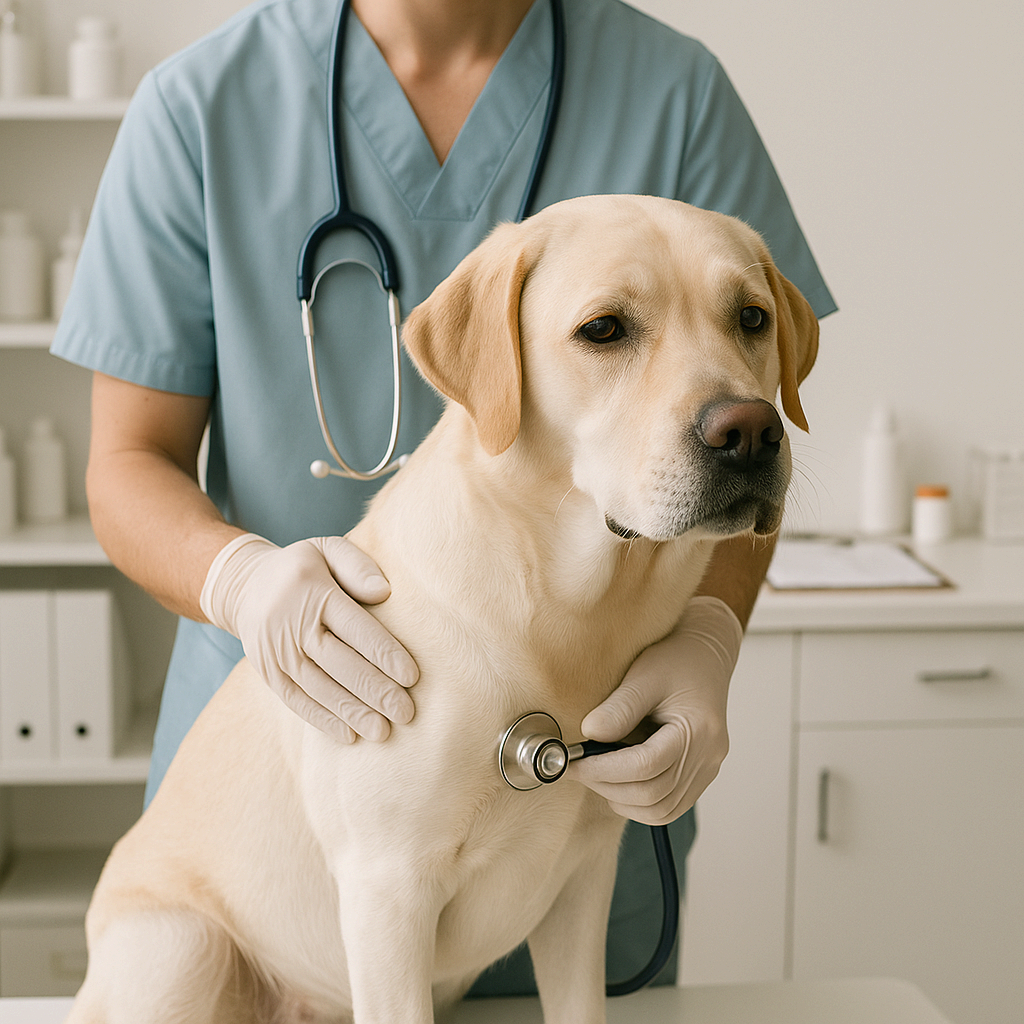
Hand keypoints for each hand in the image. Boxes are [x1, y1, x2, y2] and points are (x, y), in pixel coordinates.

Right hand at [200, 533, 418, 742]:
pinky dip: (322, 720)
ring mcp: (276, 653)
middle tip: (406, 713)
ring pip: (318, 688)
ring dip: (352, 712)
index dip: (383, 654)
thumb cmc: (304, 567)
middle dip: (374, 691)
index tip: (411, 677)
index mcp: (312, 592)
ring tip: (383, 731)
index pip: (355, 628)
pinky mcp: (268, 673)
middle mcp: (291, 625)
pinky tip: (349, 735)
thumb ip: (357, 566)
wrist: (245, 585)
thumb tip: (384, 593)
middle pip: (339, 663)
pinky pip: (296, 701)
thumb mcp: (327, 549)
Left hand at [564, 596, 742, 824]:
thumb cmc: (676, 660)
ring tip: (596, 776)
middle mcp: (708, 757)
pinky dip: (640, 803)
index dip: (604, 769)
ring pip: (661, 810)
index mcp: (698, 729)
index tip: (573, 761)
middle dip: (608, 786)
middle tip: (578, 769)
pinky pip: (669, 806)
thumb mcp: (644, 675)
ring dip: (622, 801)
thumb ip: (620, 707)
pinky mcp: (699, 776)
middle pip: (654, 795)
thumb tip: (589, 734)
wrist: (705, 657)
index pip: (646, 766)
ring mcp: (707, 770)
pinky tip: (619, 782)